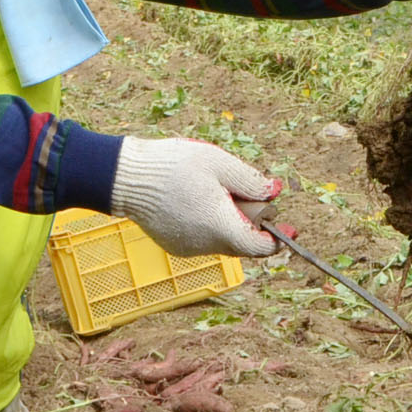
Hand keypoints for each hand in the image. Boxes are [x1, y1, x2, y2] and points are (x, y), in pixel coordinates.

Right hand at [110, 137, 283, 258]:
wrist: (126, 177)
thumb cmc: (174, 166)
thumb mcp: (220, 164)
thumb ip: (250, 181)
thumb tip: (274, 192)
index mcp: (221, 226)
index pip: (260, 248)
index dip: (277, 238)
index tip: (286, 224)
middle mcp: (205, 245)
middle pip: (243, 245)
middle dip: (255, 224)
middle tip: (254, 196)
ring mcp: (188, 248)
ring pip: (224, 242)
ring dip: (232, 223)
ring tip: (220, 191)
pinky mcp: (175, 245)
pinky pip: (205, 240)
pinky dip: (212, 225)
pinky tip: (202, 200)